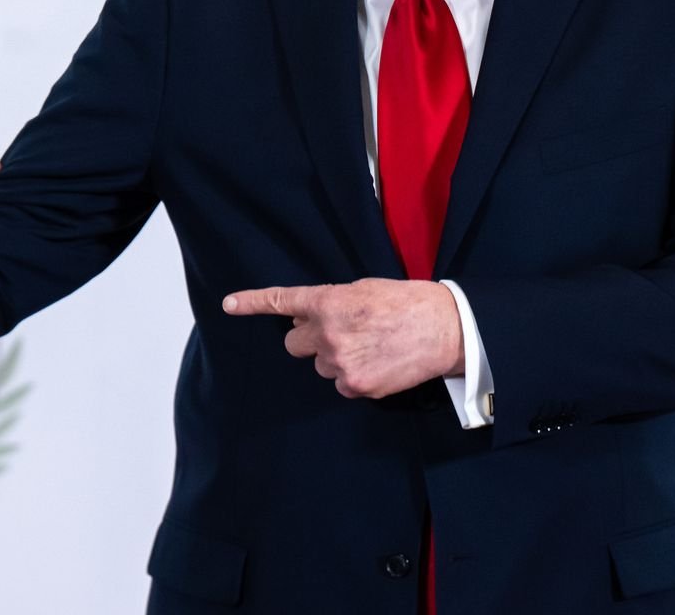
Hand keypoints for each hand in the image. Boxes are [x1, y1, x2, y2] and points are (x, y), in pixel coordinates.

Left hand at [221, 279, 463, 398]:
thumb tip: (313, 316)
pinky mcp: (357, 386)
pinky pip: (341, 383)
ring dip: (335, 357)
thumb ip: (333, 303)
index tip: (229, 305)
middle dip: (308, 339)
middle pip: (294, 344)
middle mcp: (328, 334)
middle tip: (337, 332)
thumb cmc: (407, 303)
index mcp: (328, 303)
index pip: (282, 302)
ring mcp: (340, 364)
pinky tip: (378, 363)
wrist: (445, 329)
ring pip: (320, 365)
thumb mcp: (364, 290)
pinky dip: (354, 376)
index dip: (251, 303)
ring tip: (370, 346)